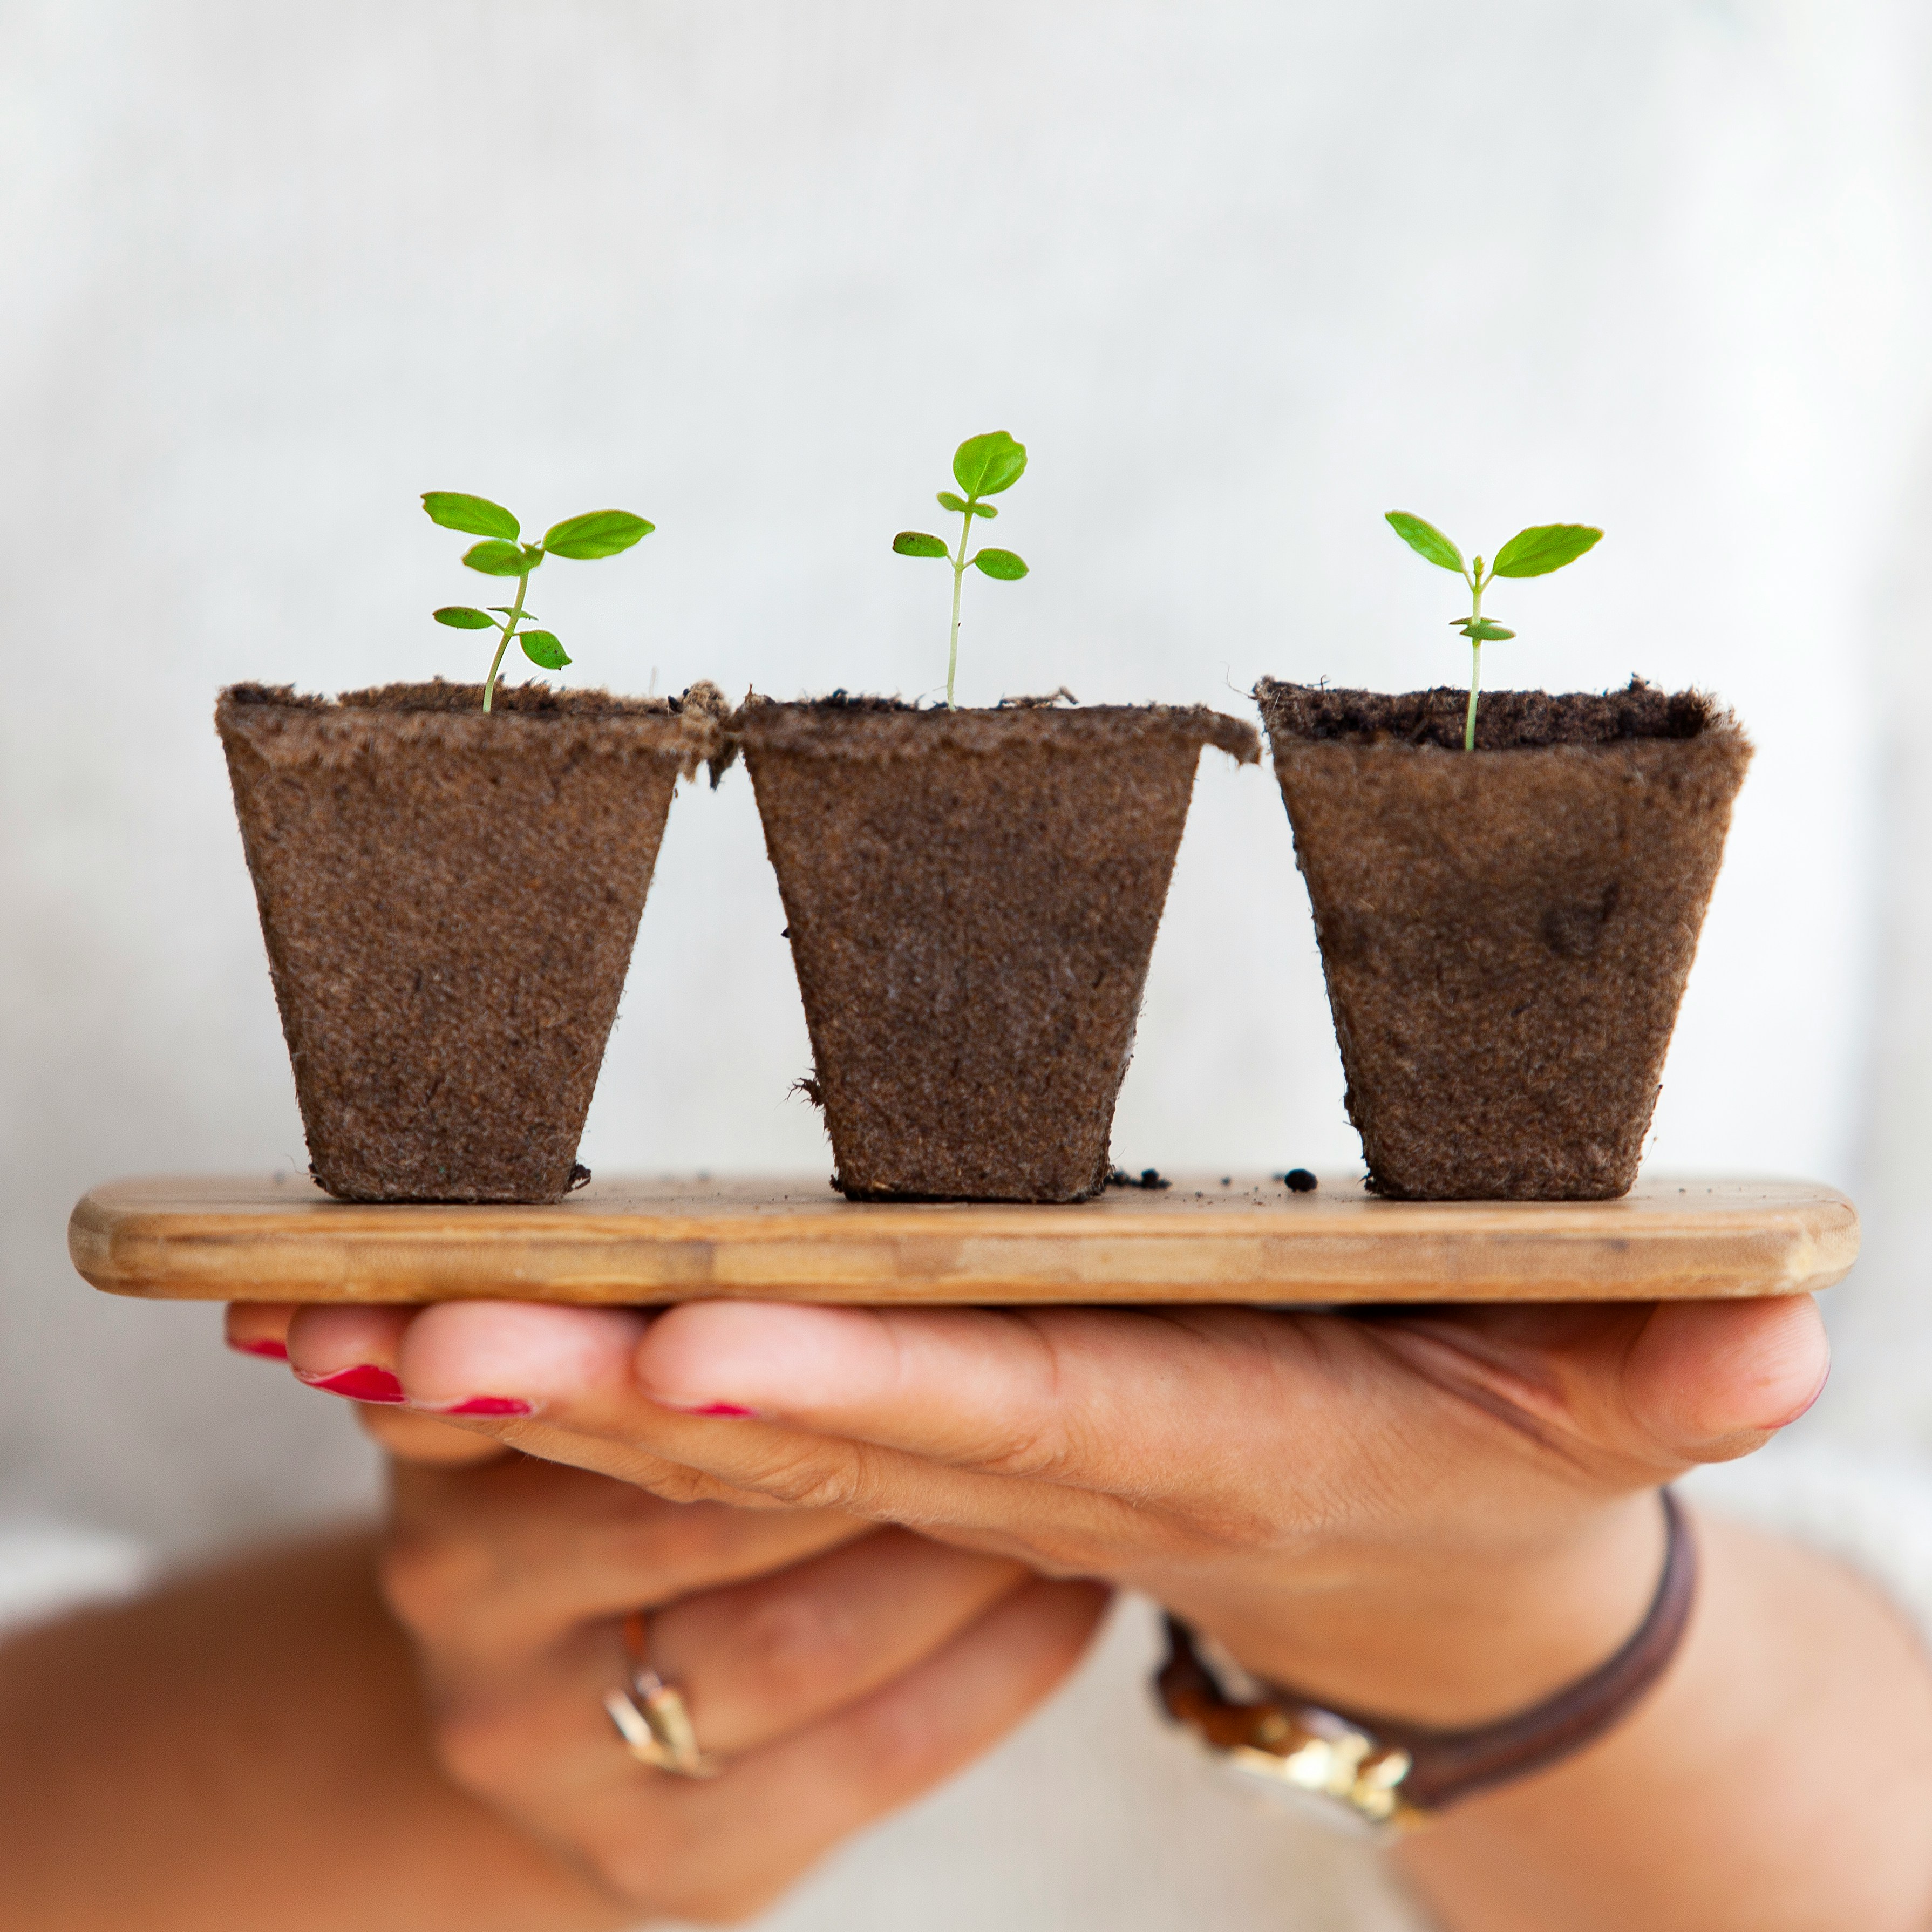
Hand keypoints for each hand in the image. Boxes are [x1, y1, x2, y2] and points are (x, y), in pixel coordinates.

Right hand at [227, 1305, 1105, 1924]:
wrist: (553, 1710)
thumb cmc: (611, 1486)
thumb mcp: (575, 1371)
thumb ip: (604, 1303)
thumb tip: (713, 1189)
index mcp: (438, 1435)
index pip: (574, 1371)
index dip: (682, 1351)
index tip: (798, 1311)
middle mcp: (456, 1593)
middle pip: (703, 1504)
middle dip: (879, 1437)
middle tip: (1033, 1355)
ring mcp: (543, 1750)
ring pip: (799, 1638)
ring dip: (962, 1557)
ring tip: (1077, 1483)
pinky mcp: (661, 1861)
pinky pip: (872, 1753)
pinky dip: (993, 1668)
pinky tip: (1073, 1600)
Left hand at [265, 1293, 1826, 1727]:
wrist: (1394, 1559)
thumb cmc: (1467, 1453)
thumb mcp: (1584, 1413)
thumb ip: (1658, 1371)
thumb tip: (1782, 1337)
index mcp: (1174, 1440)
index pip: (1001, 1416)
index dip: (861, 1390)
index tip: (710, 1347)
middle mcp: (1026, 1463)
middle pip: (800, 1428)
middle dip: (612, 1390)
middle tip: (421, 1328)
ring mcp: (937, 1463)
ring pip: (717, 1437)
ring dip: (536, 1396)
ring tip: (350, 1328)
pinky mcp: (895, 1440)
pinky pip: (701, 1428)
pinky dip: (556, 1392)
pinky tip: (403, 1346)